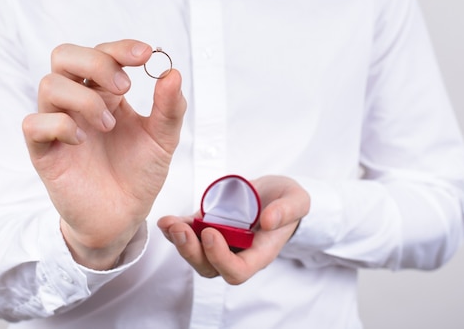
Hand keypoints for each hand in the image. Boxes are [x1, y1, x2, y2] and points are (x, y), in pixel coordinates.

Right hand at [22, 40, 185, 269]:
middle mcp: (78, 102)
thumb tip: (172, 72)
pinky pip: (34, 123)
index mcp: (106, 93)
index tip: (146, 55)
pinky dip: (59, 125)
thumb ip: (170, 108)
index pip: (102, 53)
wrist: (123, 217)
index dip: (121, 48)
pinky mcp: (44, 152)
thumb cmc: (138, 174)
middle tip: (124, 87)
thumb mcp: (163, 139)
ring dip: (85, 99)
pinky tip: (82, 141)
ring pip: (49, 84)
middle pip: (64, 55)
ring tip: (109, 125)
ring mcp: (58, 124)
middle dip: (96, 62)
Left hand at [157, 176, 309, 283]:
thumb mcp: (297, 200)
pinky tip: (166, 220)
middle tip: (181, 231)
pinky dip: (174, 230)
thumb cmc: (287, 201)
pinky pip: (188, 235)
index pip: (237, 271)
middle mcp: (236, 253)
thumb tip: (269, 220)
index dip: (221, 259)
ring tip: (170, 224)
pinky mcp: (206, 226)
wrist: (274, 193)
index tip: (212, 234)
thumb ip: (288, 210)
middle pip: (209, 267)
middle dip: (192, 251)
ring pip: (195, 254)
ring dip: (179, 241)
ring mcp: (219, 241)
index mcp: (259, 253)